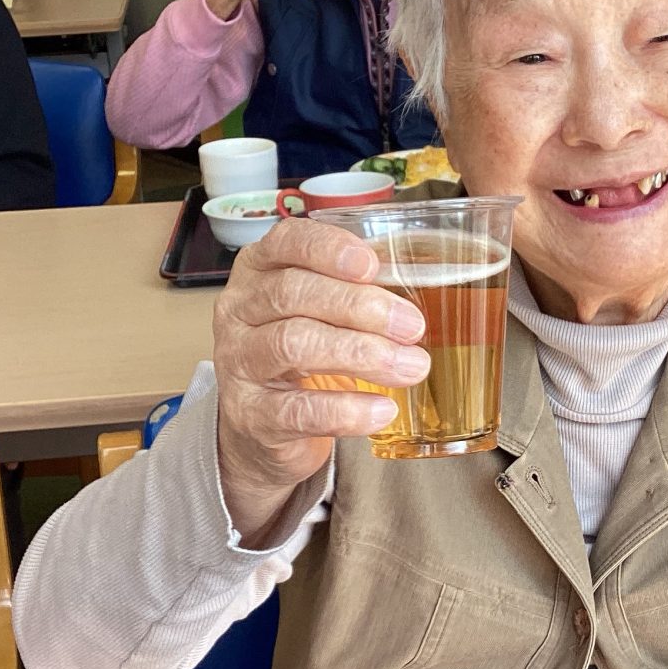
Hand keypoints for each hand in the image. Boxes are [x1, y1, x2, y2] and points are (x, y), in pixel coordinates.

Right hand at [211, 218, 426, 538]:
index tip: (373, 265)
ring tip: (410, 367)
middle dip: (359, 306)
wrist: (263, 427)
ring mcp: (238, 363)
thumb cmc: (302, 355)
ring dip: (360, 354)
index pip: (286, 242)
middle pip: (293, 292)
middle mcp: (240, 310)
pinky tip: (382, 409)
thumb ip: (358, 293)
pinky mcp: (251, 414)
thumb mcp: (319, 312)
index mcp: (260, 270)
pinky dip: (346, 409)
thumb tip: (429, 291)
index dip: (329, 249)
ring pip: (293, 345)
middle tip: (413, 326)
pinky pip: (298, 409)